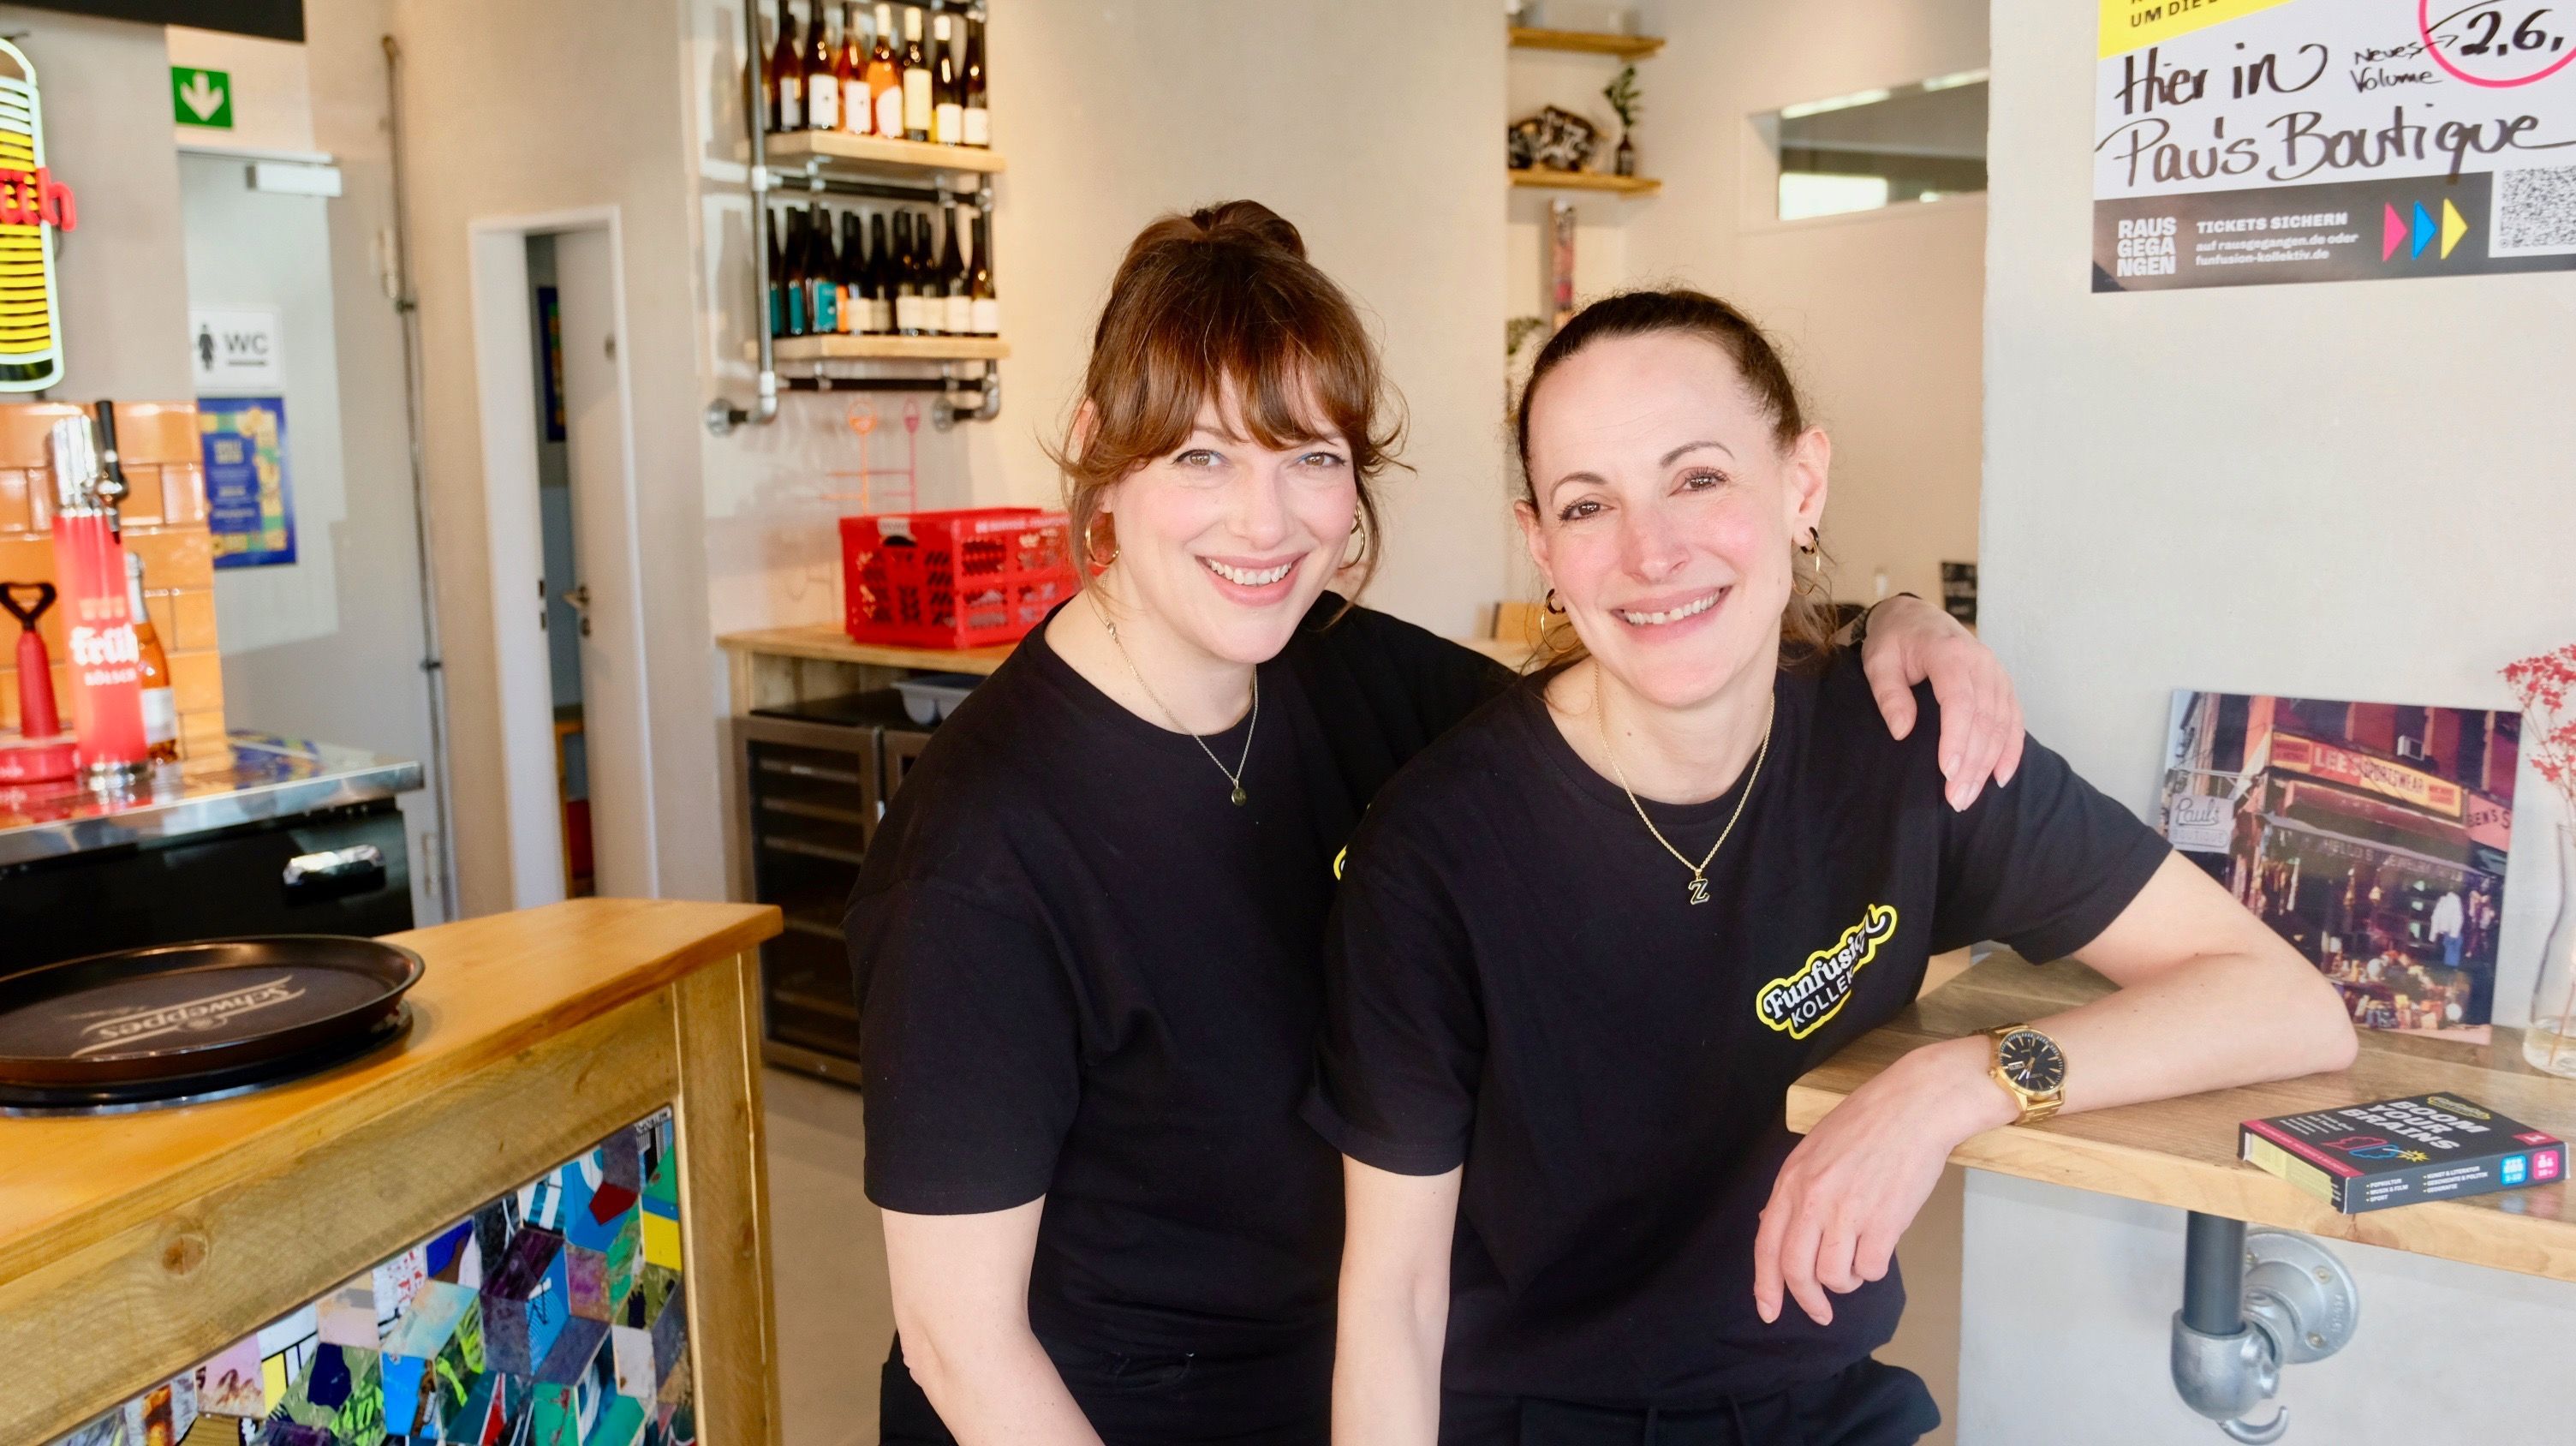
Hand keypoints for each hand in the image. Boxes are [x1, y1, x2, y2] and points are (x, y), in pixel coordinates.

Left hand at [1752, 1038, 2009, 1326]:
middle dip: (1808, 1300)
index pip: (1766, 1246)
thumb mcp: (1814, 1149)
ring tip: (1858, 1261)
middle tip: (1821, 1311)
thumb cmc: (1867, 1123)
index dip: (1765, 1286)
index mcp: (1792, 1181)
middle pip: (1797, 1271)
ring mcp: (1848, 1212)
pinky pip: (1870, 1269)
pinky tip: (1880, 1246)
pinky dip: (1873, 1268)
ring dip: (1846, 1281)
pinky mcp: (1885, 1222)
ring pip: (1834, 1276)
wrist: (1915, 1107)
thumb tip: (1770, 1223)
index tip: (1769, 1312)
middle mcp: (1814, 1200)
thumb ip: (1794, 1190)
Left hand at [1854, 595, 2025, 810]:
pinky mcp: (2002, 684)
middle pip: (1985, 718)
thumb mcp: (1878, 661)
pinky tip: (2000, 777)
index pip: (1960, 700)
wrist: (1915, 618)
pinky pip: (2014, 719)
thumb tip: (1902, 731)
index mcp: (1949, 652)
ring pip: (2002, 723)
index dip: (1957, 738)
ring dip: (1989, 764)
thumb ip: (1889, 693)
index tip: (1948, 772)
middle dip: (1973, 763)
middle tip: (1956, 799)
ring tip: (1968, 797)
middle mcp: (1981, 662)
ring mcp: (1996, 673)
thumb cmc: (1894, 641)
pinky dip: (2011, 749)